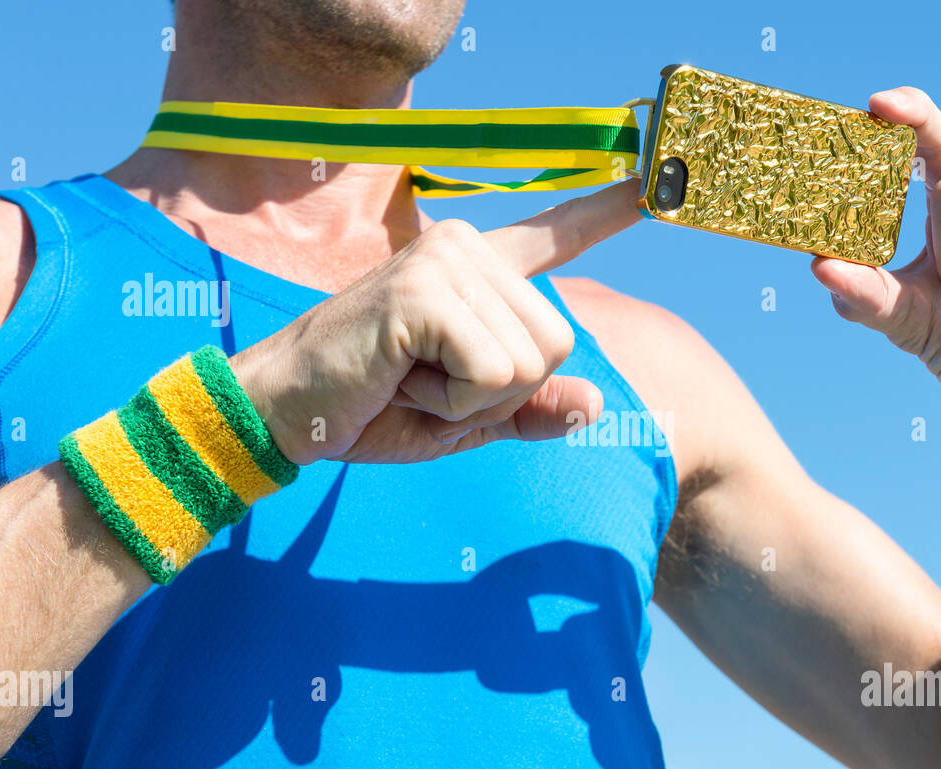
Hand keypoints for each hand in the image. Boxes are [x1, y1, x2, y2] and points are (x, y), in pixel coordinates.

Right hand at [231, 180, 640, 465]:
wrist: (285, 412)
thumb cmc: (373, 407)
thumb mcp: (468, 418)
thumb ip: (531, 408)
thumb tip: (595, 403)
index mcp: (479, 270)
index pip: (555, 233)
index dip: (605, 211)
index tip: (654, 178)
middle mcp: (467, 247)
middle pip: (557, 341)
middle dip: (502, 390)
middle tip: (429, 381)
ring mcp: (446, 261)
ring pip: (530, 360)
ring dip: (474, 399)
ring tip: (411, 378)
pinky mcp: (426, 290)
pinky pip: (495, 372)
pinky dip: (455, 403)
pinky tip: (402, 379)